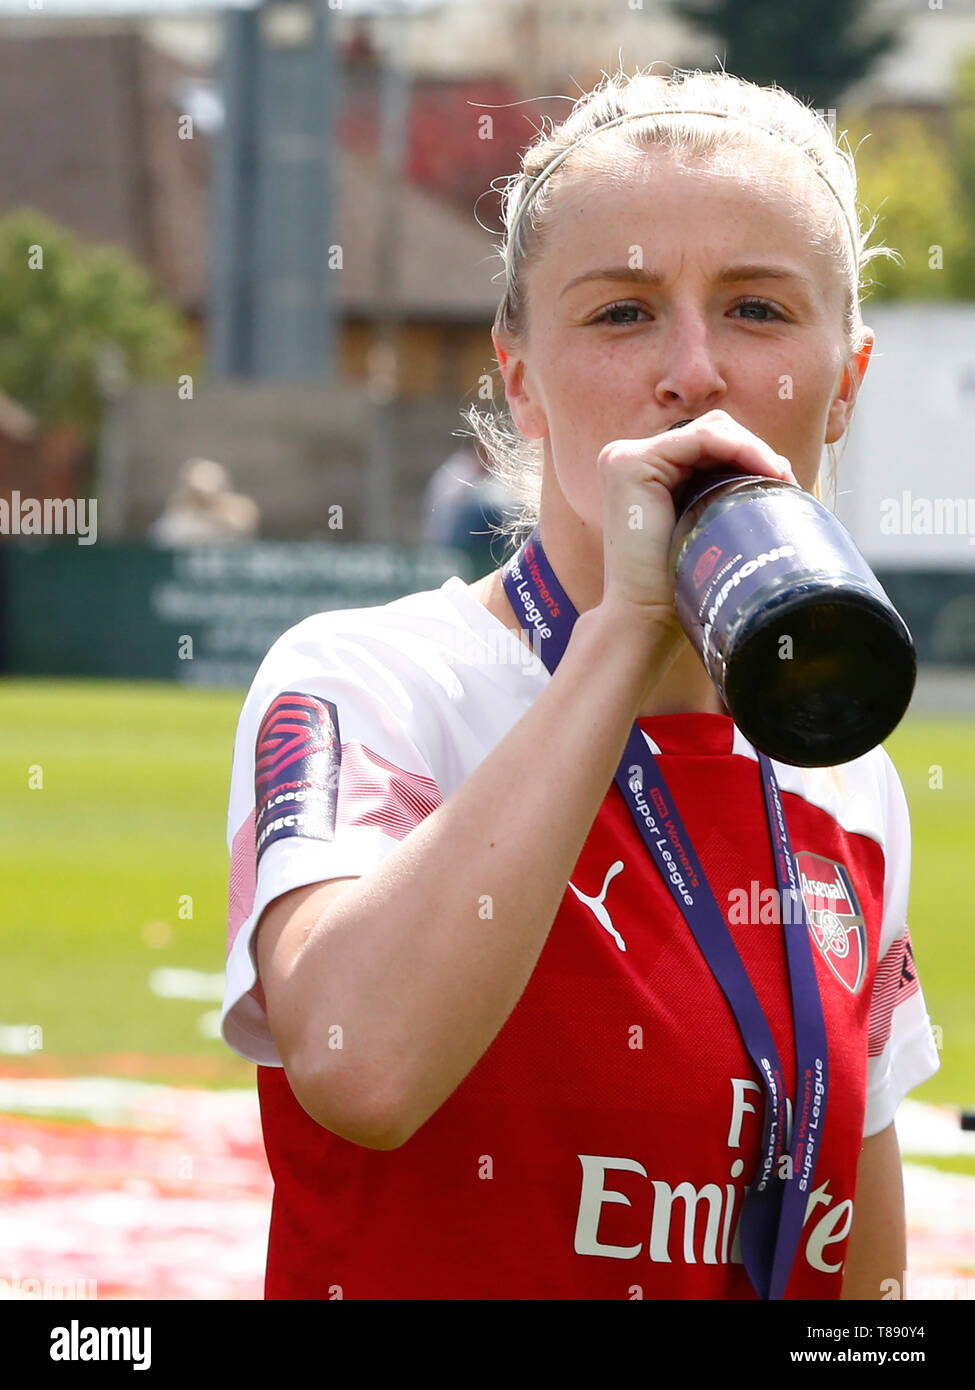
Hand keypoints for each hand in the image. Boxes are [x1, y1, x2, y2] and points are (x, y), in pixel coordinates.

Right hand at [595, 410, 797, 630]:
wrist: (644, 615)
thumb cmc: (676, 583)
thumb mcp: (702, 525)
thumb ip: (718, 493)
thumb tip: (777, 470)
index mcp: (643, 471)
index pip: (707, 441)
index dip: (750, 453)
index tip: (785, 482)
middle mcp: (629, 458)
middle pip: (710, 430)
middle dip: (754, 449)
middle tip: (786, 481)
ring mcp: (624, 457)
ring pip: (710, 429)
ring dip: (752, 449)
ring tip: (779, 478)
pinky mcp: (630, 462)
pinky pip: (700, 439)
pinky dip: (738, 449)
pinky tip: (764, 471)